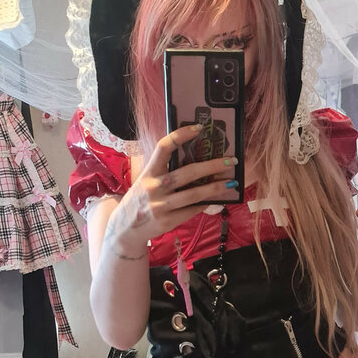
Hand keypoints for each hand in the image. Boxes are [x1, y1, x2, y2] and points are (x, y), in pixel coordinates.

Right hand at [104, 125, 238, 254]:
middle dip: (213, 166)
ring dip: (216, 188)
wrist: (126, 228)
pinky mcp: (168, 221)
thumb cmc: (141, 199)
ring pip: (195, 194)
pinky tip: (217, 199)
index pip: (164, 147)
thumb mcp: (146, 181)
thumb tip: (197, 161)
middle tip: (231, 161)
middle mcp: (154, 187)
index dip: (181, 135)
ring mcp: (161, 205)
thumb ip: (164, 172)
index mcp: (149, 172)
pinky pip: (192, 210)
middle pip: (188, 172)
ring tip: (231, 182)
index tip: (200, 128)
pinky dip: (206, 203)